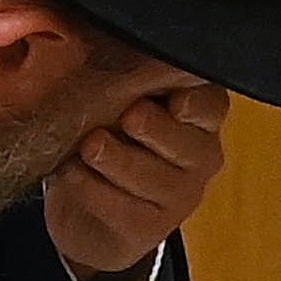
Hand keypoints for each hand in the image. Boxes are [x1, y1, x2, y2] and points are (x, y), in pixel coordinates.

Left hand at [41, 85, 229, 280]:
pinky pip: (121, 206)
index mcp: (198, 117)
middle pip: (183, 141)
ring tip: (86, 147)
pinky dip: (89, 187)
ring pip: (150, 175)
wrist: (90, 217)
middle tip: (127, 118)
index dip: (193, 104)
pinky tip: (69, 172)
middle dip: (153, 128)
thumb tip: (108, 52)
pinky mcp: (151, 228)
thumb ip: (126, 83)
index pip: (210, 105)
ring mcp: (180, 196)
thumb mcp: (119, 104)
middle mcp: (200, 157)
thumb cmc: (110, 142)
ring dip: (112, 158)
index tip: (174, 100)